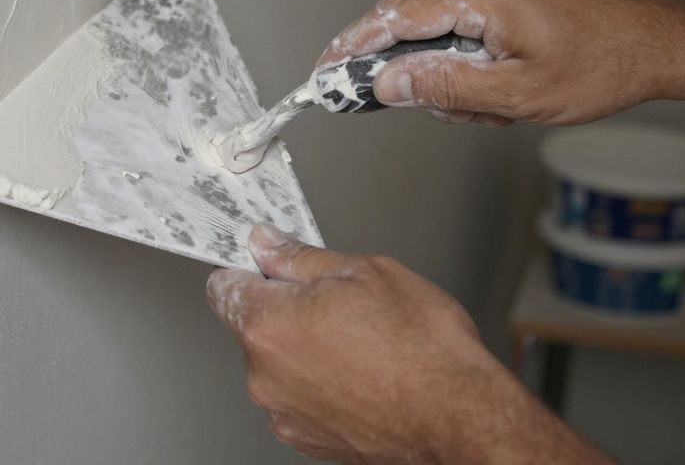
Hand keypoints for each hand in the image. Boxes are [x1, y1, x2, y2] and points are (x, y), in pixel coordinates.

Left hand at [207, 224, 609, 464]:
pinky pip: (301, 398)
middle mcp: (264, 375)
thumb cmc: (423, 349)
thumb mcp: (363, 273)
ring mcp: (284, 412)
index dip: (248, 270)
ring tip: (362, 346)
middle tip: (340, 306)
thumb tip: (267, 244)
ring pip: (280, 364)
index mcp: (268, 324)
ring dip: (306, 351)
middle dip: (286, 311)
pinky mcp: (306, 439)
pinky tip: (363, 375)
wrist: (461, 417)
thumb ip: (301, 258)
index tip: (270, 267)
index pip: (223, 286)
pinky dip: (322, 385)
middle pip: (254, 327)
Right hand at [317, 0, 684, 126]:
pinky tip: (498, 76)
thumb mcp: (517, 95)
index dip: (353, 46)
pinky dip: (466, 46)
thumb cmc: (603, 68)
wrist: (660, 43)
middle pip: (413, 16)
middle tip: (442, 107)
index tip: (324, 70)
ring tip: (496, 99)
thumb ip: (442, 87)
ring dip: (448, 63)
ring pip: (438, 17)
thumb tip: (385, 83)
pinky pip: (462, 8)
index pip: (396, 16)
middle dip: (416, 67)